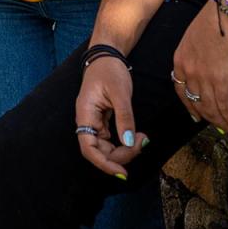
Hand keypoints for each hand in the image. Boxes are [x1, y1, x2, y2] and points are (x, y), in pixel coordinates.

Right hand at [74, 55, 147, 177]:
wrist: (106, 56)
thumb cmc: (110, 71)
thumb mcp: (120, 92)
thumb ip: (124, 118)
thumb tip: (129, 142)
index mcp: (85, 115)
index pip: (88, 148)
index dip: (103, 164)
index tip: (122, 172)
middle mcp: (87, 122)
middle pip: (99, 151)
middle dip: (122, 154)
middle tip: (142, 143)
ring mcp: (95, 123)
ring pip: (107, 148)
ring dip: (125, 149)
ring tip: (142, 138)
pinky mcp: (103, 122)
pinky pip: (112, 140)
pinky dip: (125, 142)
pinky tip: (137, 137)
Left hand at [170, 0, 227, 134]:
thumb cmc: (219, 18)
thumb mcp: (197, 36)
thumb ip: (197, 54)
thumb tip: (207, 66)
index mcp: (180, 59)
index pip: (181, 90)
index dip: (190, 105)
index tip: (197, 115)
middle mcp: (188, 70)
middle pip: (196, 102)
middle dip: (208, 117)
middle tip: (219, 126)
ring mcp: (203, 75)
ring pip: (210, 107)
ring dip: (221, 121)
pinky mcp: (221, 78)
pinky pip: (224, 105)